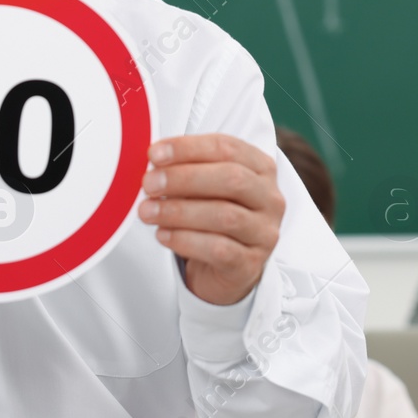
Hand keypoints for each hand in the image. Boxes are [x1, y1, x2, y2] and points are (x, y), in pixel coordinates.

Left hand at [138, 133, 284, 305]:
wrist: (224, 269)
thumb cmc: (211, 217)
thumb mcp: (203, 188)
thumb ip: (185, 170)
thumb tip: (154, 164)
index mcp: (261, 168)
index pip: (228, 148)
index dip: (188, 148)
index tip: (154, 154)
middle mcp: (270, 198)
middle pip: (232, 178)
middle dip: (184, 178)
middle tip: (149, 183)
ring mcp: (264, 232)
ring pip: (225, 216)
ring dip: (179, 211)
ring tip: (147, 211)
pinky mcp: (251, 263)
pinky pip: (219, 249)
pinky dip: (185, 240)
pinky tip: (162, 235)